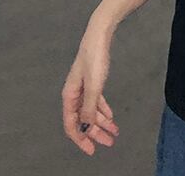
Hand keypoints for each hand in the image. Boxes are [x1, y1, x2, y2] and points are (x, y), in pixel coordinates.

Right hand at [61, 20, 119, 154]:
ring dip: (102, 123)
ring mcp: (83, 87)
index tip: (91, 150)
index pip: (72, 125)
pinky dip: (103, 110)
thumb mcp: (94, 85)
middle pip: (83, 120)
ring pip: (91, 111)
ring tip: (114, 132)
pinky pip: (96, 101)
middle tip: (109, 143)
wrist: (100, 35)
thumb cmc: (95, 58)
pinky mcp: (93, 81)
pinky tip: (110, 117)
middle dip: (95, 133)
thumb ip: (89, 107)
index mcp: (69, 96)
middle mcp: (74, 94)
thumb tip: (85, 126)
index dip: (81, 139)